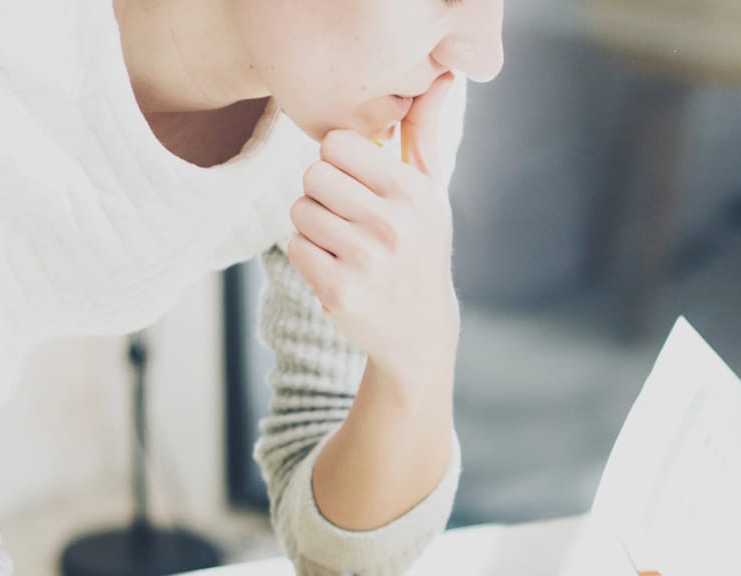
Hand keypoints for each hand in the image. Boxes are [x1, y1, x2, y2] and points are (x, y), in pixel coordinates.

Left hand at [285, 74, 462, 384]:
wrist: (418, 333)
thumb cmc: (420, 249)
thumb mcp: (431, 193)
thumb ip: (425, 133)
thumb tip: (444, 76)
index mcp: (413, 193)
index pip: (337, 144)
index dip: (339, 161)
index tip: (357, 184)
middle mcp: (392, 225)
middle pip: (313, 175)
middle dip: (322, 193)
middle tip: (348, 217)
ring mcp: (365, 260)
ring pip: (300, 210)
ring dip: (314, 225)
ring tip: (344, 243)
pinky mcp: (339, 290)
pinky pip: (296, 247)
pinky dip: (309, 256)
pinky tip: (338, 268)